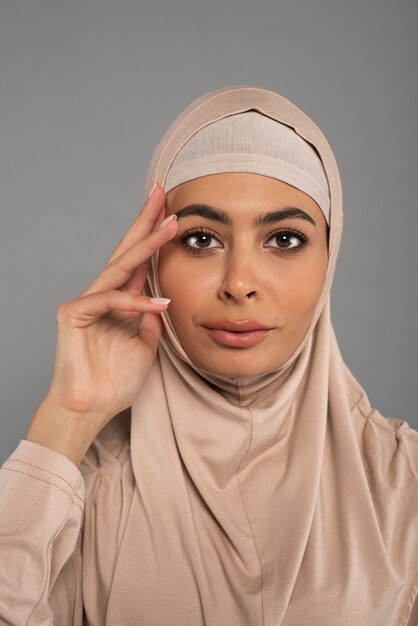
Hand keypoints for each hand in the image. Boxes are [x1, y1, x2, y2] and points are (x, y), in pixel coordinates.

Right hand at [29, 185, 176, 435]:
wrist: (91, 408)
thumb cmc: (116, 379)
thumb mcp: (145, 343)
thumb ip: (150, 317)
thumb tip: (162, 298)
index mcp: (121, 300)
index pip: (139, 260)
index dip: (153, 235)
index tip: (171, 211)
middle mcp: (103, 294)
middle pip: (126, 251)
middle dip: (145, 222)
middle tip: (161, 194)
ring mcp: (86, 302)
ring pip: (119, 267)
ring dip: (147, 246)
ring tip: (170, 226)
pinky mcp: (72, 314)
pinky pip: (108, 300)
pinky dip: (134, 302)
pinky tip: (158, 304)